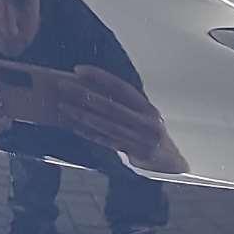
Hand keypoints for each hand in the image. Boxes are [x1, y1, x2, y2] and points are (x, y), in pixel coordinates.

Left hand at [59, 65, 187, 172]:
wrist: (169, 164)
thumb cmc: (151, 135)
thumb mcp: (145, 117)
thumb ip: (128, 105)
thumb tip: (99, 86)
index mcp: (148, 108)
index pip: (121, 87)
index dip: (100, 77)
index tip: (78, 70)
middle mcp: (146, 122)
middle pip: (110, 106)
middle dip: (85, 95)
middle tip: (63, 86)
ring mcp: (140, 139)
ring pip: (105, 125)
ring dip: (82, 115)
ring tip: (63, 106)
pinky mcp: (132, 153)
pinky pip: (106, 141)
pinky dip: (89, 133)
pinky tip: (74, 126)